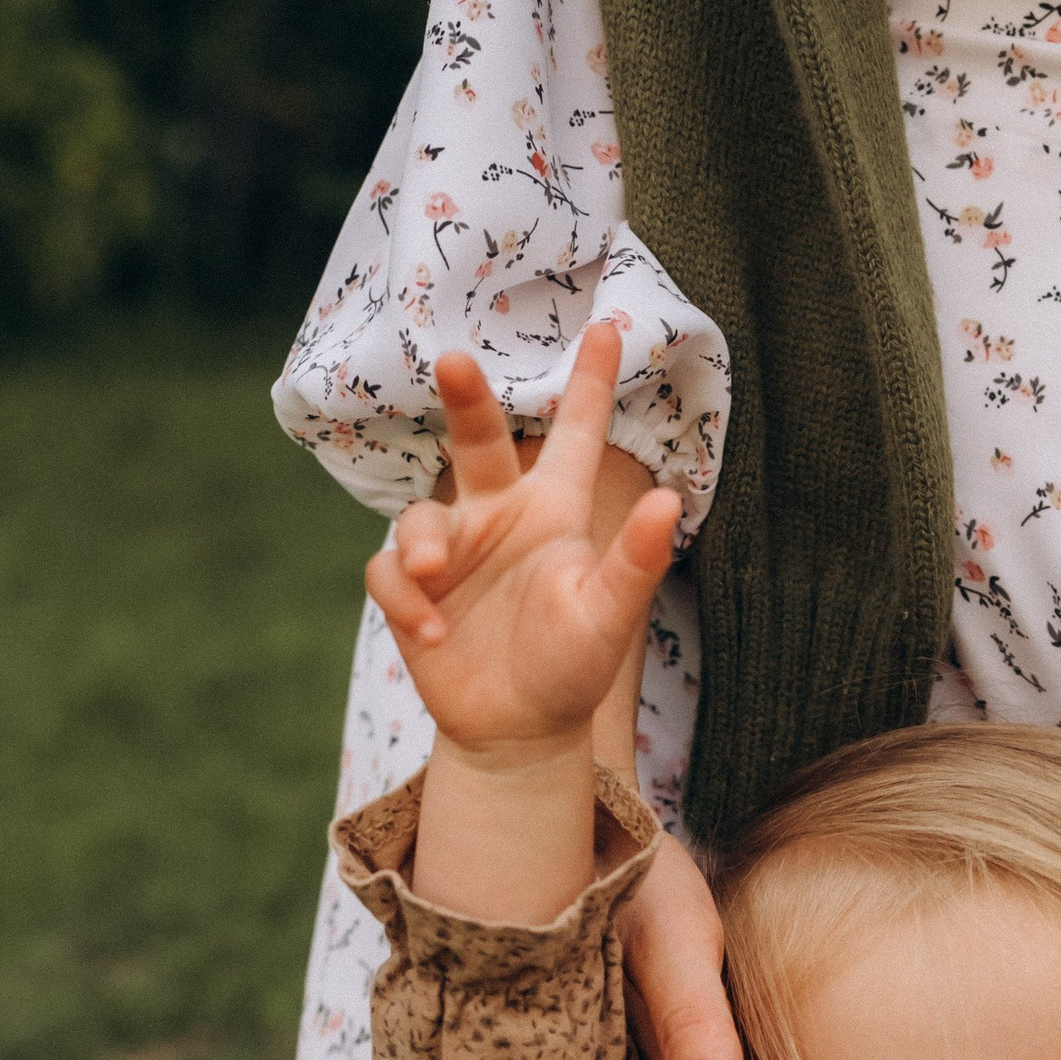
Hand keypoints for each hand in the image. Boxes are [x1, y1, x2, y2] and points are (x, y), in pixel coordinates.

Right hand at [366, 323, 678, 762]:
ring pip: (420, 516)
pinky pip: (390, 573)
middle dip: (464, 396)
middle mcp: (499, 516)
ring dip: (426, 542)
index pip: (576, 435)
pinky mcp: (412, 590)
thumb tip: (670, 502)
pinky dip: (405, 598)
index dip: (590, 382)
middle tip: (453, 359)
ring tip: (442, 577)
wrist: (517, 732)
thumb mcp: (608, 615)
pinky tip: (432, 634)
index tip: (608, 327)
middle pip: (477, 438)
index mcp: (553, 511)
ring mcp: (452, 550)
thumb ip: (635, 561)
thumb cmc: (571, 669)